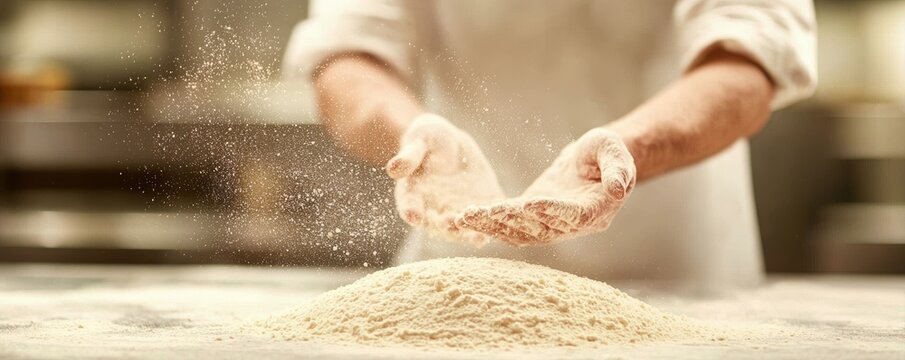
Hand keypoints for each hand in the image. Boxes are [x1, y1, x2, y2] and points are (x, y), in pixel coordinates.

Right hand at [387, 113, 504, 245]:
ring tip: (478, 237)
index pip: (409, 206)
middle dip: (444, 227)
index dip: (410, 211)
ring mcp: (458, 211)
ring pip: (463, 228)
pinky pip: (487, 216)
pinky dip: (494, 220)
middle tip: (449, 225)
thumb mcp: (419, 142)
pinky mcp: (480, 206)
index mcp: (413, 196)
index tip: (413, 216)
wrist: (452, 144)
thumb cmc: (428, 140)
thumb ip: (409, 157)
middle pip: (437, 224)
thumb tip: (393, 169)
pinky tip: (502, 220)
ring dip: (469, 234)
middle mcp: (434, 210)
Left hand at [455, 128, 635, 245]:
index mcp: (596, 210)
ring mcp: (553, 224)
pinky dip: (488, 223)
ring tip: (463, 218)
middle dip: (508, 220)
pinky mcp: (534, 217)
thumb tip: (618, 187)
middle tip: (481, 213)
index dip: (552, 211)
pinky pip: (510, 224)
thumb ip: (618, 168)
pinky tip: (464, 220)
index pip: (573, 215)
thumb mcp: (613, 150)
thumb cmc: (607, 151)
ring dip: (491, 226)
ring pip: (520, 231)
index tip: (529, 204)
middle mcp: (573, 225)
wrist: (597, 161)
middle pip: (539, 228)